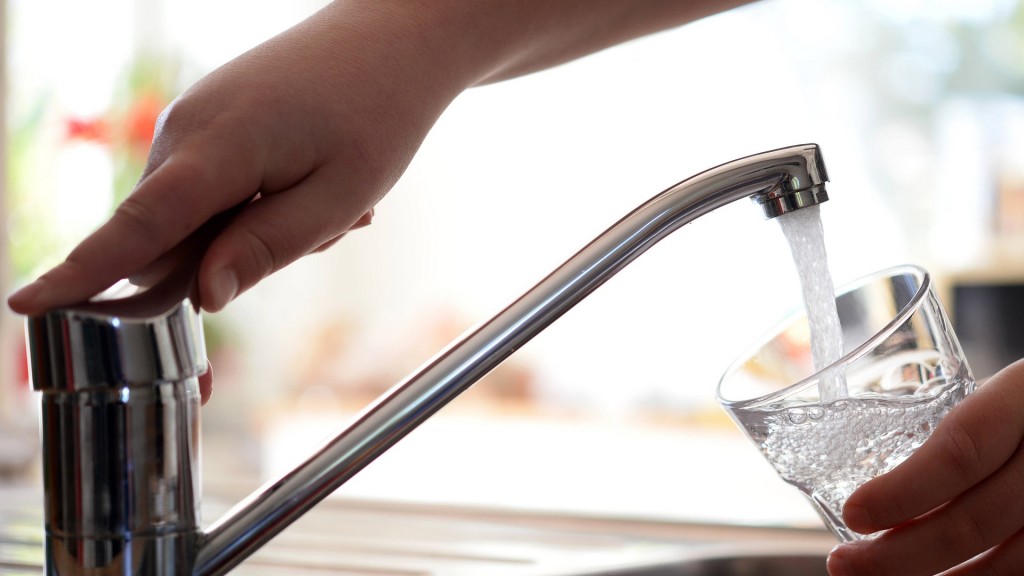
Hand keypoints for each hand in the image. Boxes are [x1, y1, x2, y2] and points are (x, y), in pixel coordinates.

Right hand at [7, 0, 745, 317]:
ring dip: (258, 229)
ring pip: (199, 218)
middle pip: (171, 239)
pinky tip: (312, 177)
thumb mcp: (337, 198)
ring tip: (330, 194)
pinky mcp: (211, 121)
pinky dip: (260, 202)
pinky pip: (215, 189)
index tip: (23, 305)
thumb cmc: (376, 115)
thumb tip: (200, 296)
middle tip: (321, 226)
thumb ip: (263, 249)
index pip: (137, 227)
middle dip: (230, 261)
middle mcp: (190, 130)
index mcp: (220, 149)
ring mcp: (196, 121)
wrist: (394, 41)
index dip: (81, 274)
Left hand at [827, 360, 1023, 574]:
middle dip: (899, 552)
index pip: (961, 452)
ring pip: (1004, 560)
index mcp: (1021, 400)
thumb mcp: (998, 394)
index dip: (902, 491)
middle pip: (973, 519)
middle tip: (844, 562)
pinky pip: (1023, 568)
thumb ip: (952, 426)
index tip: (852, 513)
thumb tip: (866, 464)